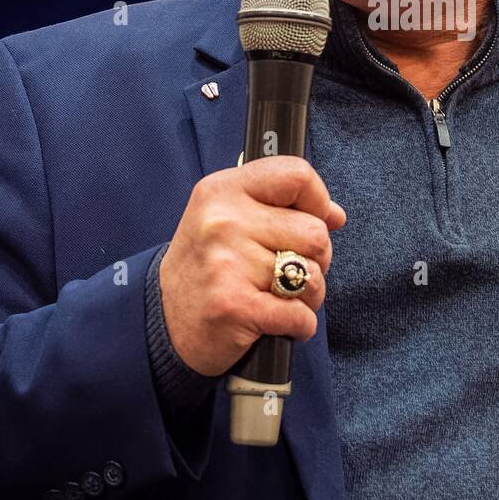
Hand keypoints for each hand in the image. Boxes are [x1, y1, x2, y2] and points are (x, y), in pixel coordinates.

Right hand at [158, 156, 345, 376]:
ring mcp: (227, 264)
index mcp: (223, 190)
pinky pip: (301, 314)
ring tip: (278, 296)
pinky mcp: (235, 306)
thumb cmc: (207, 267)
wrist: (163, 322)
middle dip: (316, 258)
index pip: (298, 175)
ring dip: (308, 295)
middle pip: (315, 232)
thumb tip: (335, 214)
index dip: (318, 200)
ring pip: (313, 276)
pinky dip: (299, 324)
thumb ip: (282, 207)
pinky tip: (275, 321)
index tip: (311, 218)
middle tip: (286, 271)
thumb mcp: (231, 218)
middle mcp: (223, 221)